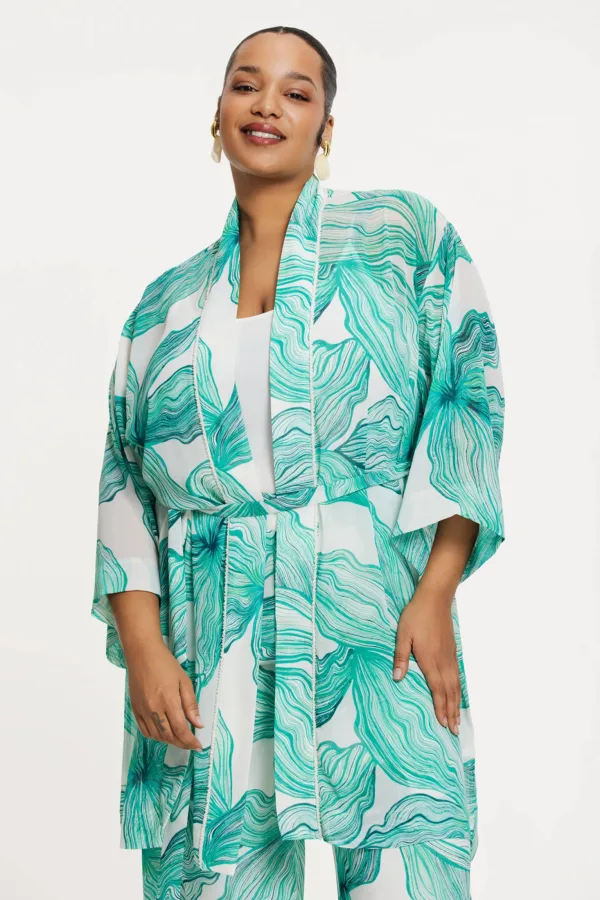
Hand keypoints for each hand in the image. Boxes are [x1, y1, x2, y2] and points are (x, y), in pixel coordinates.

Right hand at [127, 640, 204, 750]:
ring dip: (169, 740)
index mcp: (168, 701)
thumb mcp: (184, 681)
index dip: (190, 741)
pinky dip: (155, 736)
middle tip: (191, 744)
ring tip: (179, 738)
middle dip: (182, 743)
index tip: (198, 746)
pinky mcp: (135, 709)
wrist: (142, 654)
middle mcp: (154, 708)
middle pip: (169, 736)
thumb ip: (191, 704)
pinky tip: (163, 733)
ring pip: (156, 736)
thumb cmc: (165, 664)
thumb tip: (198, 724)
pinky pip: (144, 730)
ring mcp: (142, 710)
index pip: (181, 730)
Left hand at [392, 594, 460, 735]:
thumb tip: (397, 678)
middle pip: (449, 692)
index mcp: (430, 660)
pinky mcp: (452, 651)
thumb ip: (401, 657)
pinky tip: (458, 694)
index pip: (437, 689)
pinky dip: (459, 689)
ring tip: (459, 720)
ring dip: (457, 704)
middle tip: (455, 731)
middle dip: (452, 712)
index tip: (444, 724)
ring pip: (456, 685)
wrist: (435, 599)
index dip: (440, 708)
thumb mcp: (402, 635)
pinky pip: (458, 675)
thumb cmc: (416, 616)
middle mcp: (443, 661)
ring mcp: (450, 656)